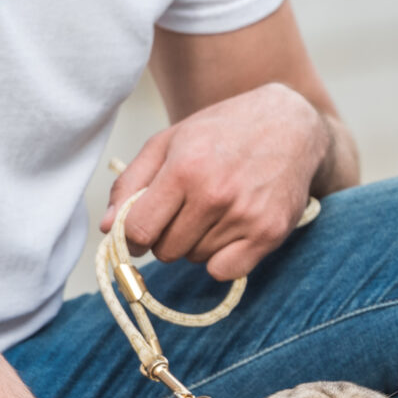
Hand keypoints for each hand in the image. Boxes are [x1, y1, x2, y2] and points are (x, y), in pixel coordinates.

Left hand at [107, 83, 329, 282]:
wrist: (290, 125)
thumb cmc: (221, 131)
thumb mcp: (169, 142)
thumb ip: (131, 183)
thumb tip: (106, 227)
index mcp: (185, 168)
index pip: (138, 230)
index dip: (131, 236)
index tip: (140, 229)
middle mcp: (216, 195)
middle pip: (166, 251)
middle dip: (167, 236)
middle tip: (186, 209)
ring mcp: (246, 216)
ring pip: (195, 259)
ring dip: (197, 242)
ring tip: (216, 208)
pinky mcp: (270, 233)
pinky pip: (225, 272)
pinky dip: (222, 259)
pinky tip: (231, 229)